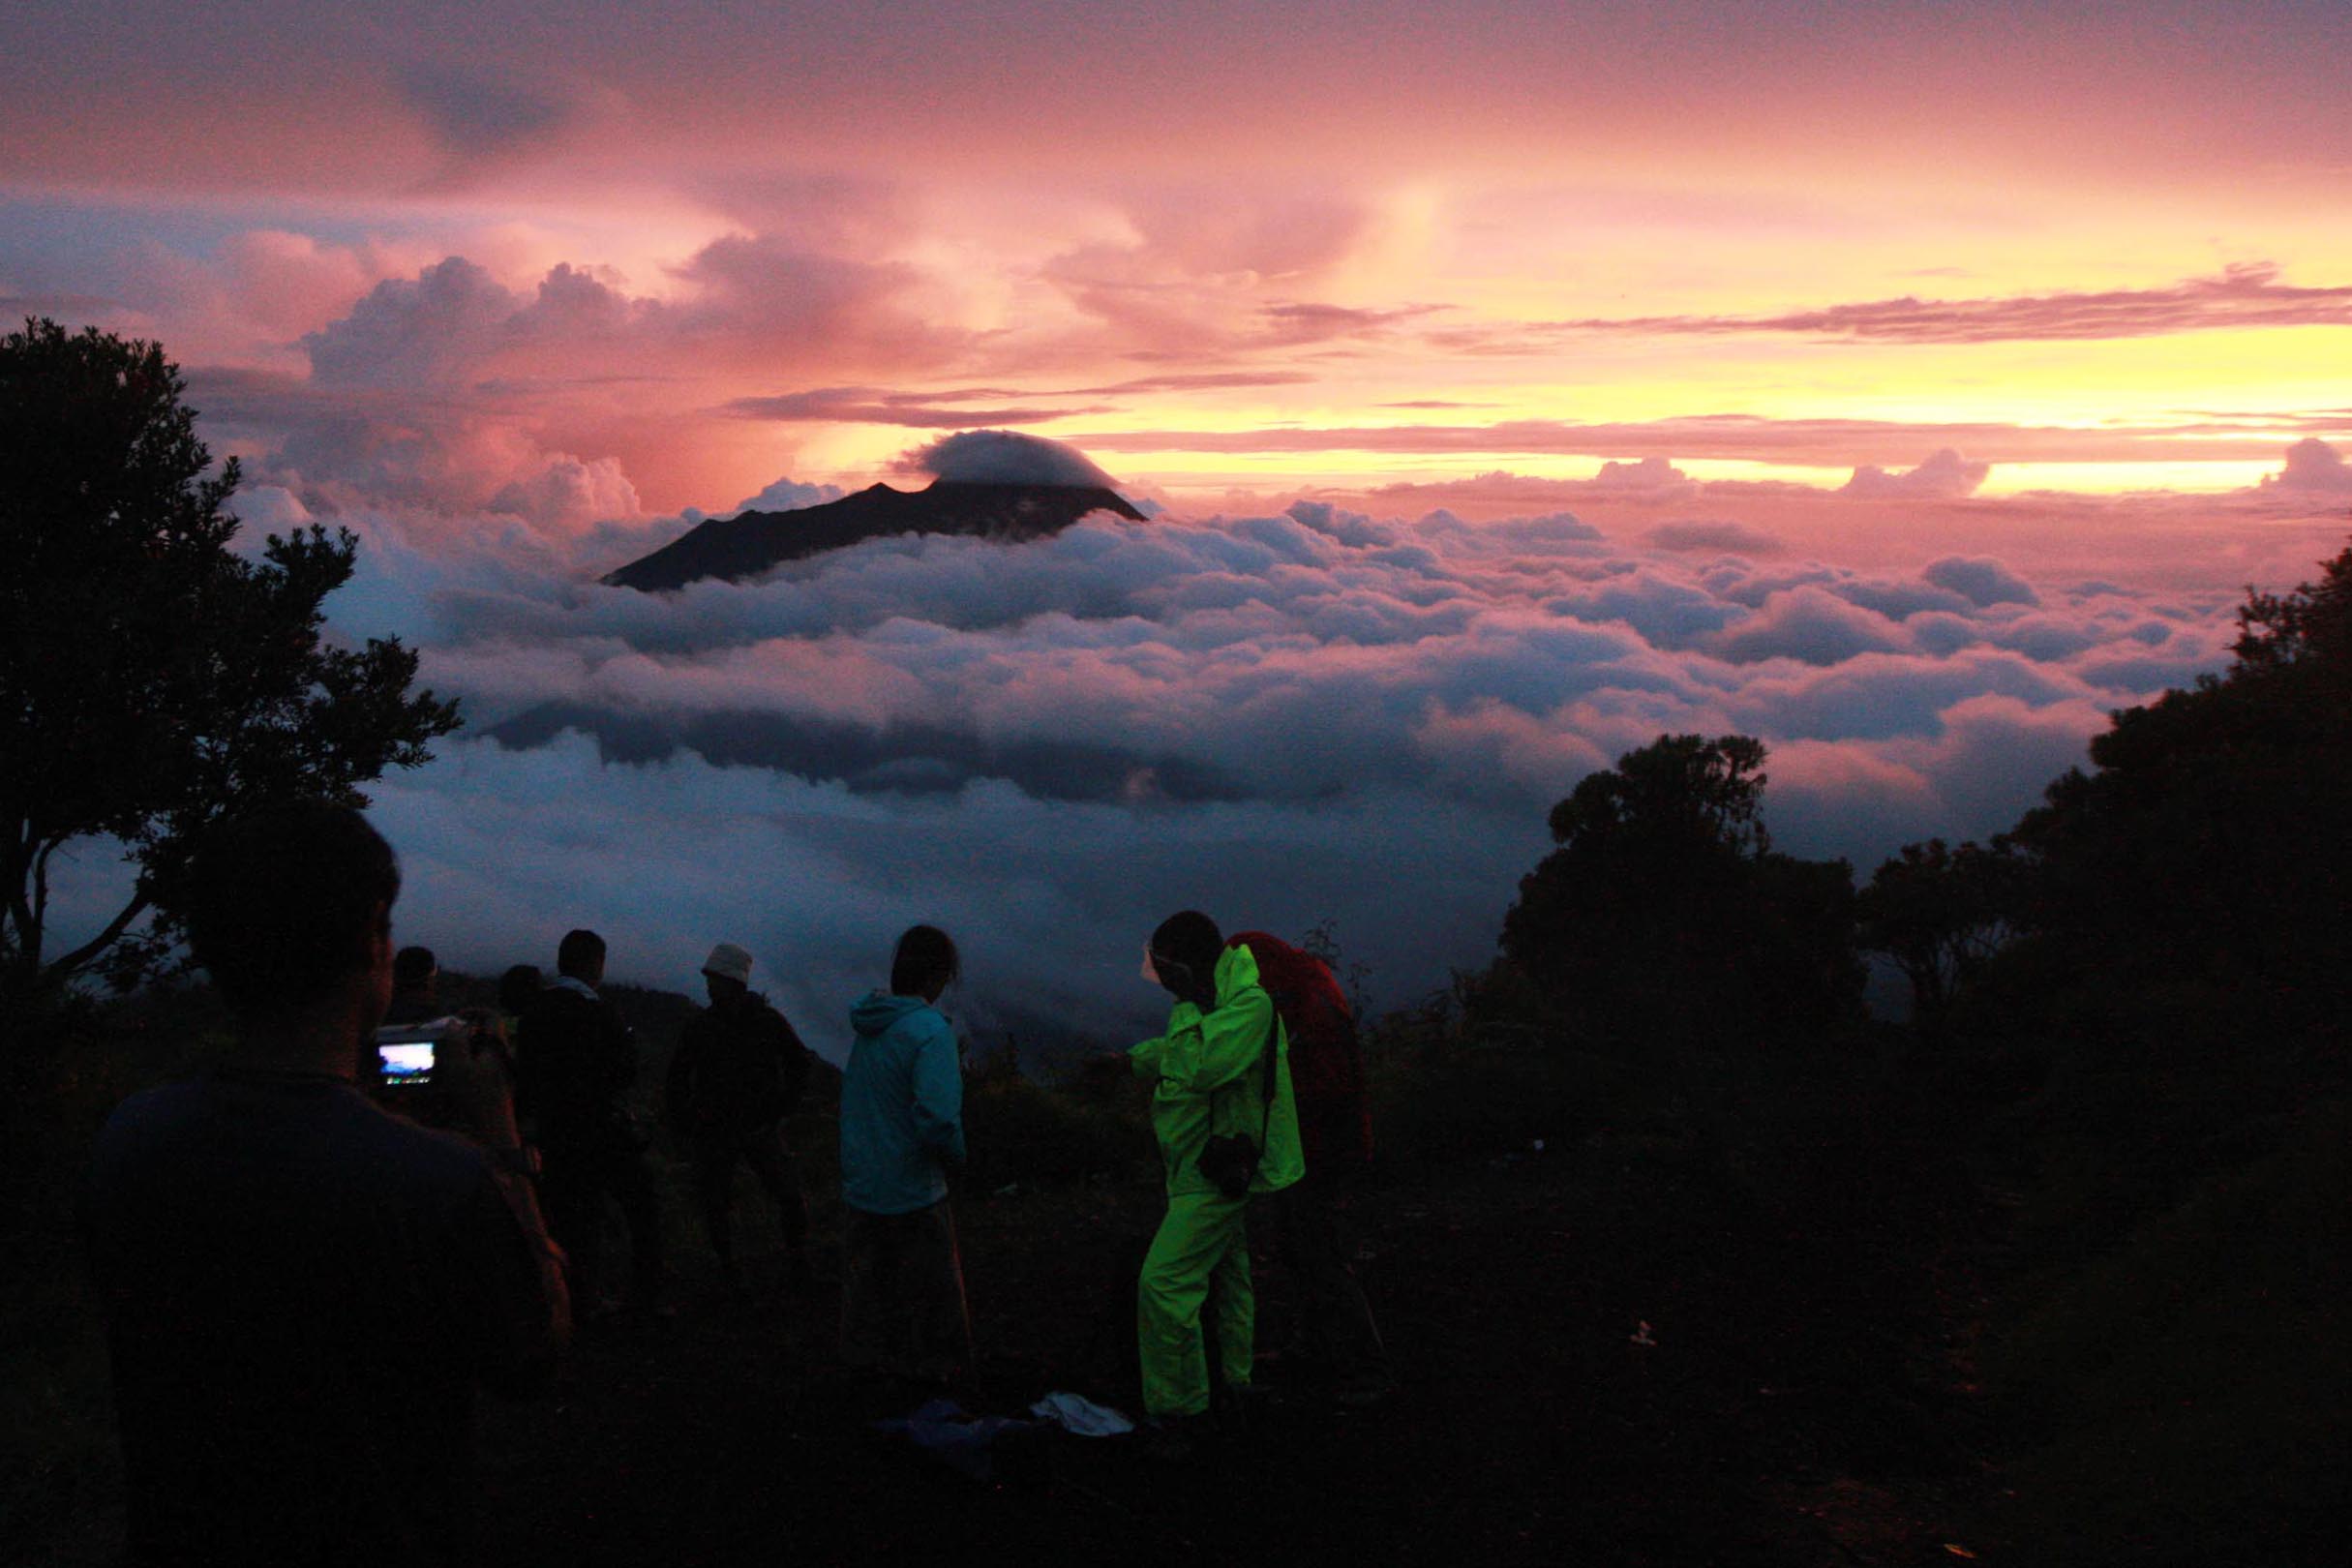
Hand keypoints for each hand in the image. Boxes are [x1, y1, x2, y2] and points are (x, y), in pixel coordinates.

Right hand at [439, 1010, 521, 1149]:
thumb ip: (456, 1042)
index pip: (492, 1016)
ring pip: (480, 1051)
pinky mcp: (495, 1085)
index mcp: (497, 1047)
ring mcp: (500, 1071)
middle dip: (463, 1034)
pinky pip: (480, 1067)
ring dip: (461, 1052)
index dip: (475, 1011)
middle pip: (484, 1033)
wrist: (493, 1129)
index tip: (456, 1018)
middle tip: (443, 1042)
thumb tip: (455, 1023)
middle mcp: (502, 1056)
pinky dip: (465, 1067)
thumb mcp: (459, 1067)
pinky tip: (449, 1079)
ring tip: (442, 1061)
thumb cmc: (476, 1098)